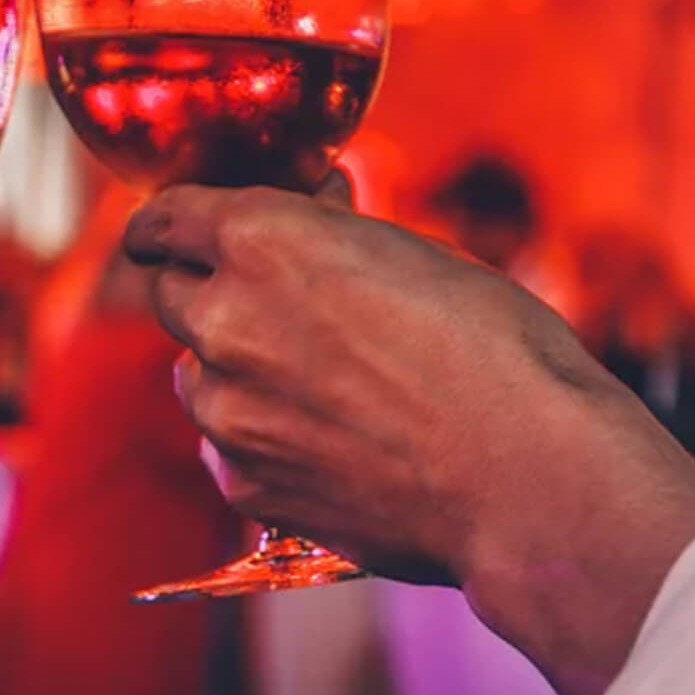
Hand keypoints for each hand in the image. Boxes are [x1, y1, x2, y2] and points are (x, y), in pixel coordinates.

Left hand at [124, 186, 694, 694]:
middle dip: (205, 293)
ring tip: (320, 386)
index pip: (166, 219)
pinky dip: (261, 441)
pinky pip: (227, 449)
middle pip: (169, 296)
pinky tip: (332, 444)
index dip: (166, 226)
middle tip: (264, 307)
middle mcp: (223, 318)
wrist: (529, 480)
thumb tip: (310, 209)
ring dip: (233, 372)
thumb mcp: (416, 254)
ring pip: (196, 378)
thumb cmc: (495, 351)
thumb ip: (333, 234)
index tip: (165, 235)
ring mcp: (227, 411)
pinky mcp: (245, 485)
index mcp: (260, 240)